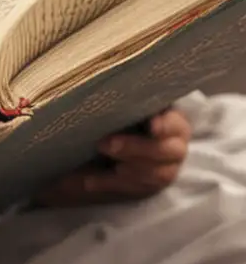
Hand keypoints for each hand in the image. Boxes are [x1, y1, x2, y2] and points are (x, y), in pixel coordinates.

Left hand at [35, 107, 191, 207]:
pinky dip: (108, 184)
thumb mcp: (126, 99)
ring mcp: (164, 170)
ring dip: (127, 169)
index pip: (177, 125)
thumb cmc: (120, 108)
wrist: (111, 133)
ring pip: (155, 175)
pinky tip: (87, 181)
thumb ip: (127, 94)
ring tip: (102, 158)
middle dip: (136, 149)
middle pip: (166, 152)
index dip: (166, 126)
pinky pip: (132, 190)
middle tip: (106, 143)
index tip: (151, 125)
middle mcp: (174, 148)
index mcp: (173, 122)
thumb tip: (110, 73)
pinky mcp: (147, 187)